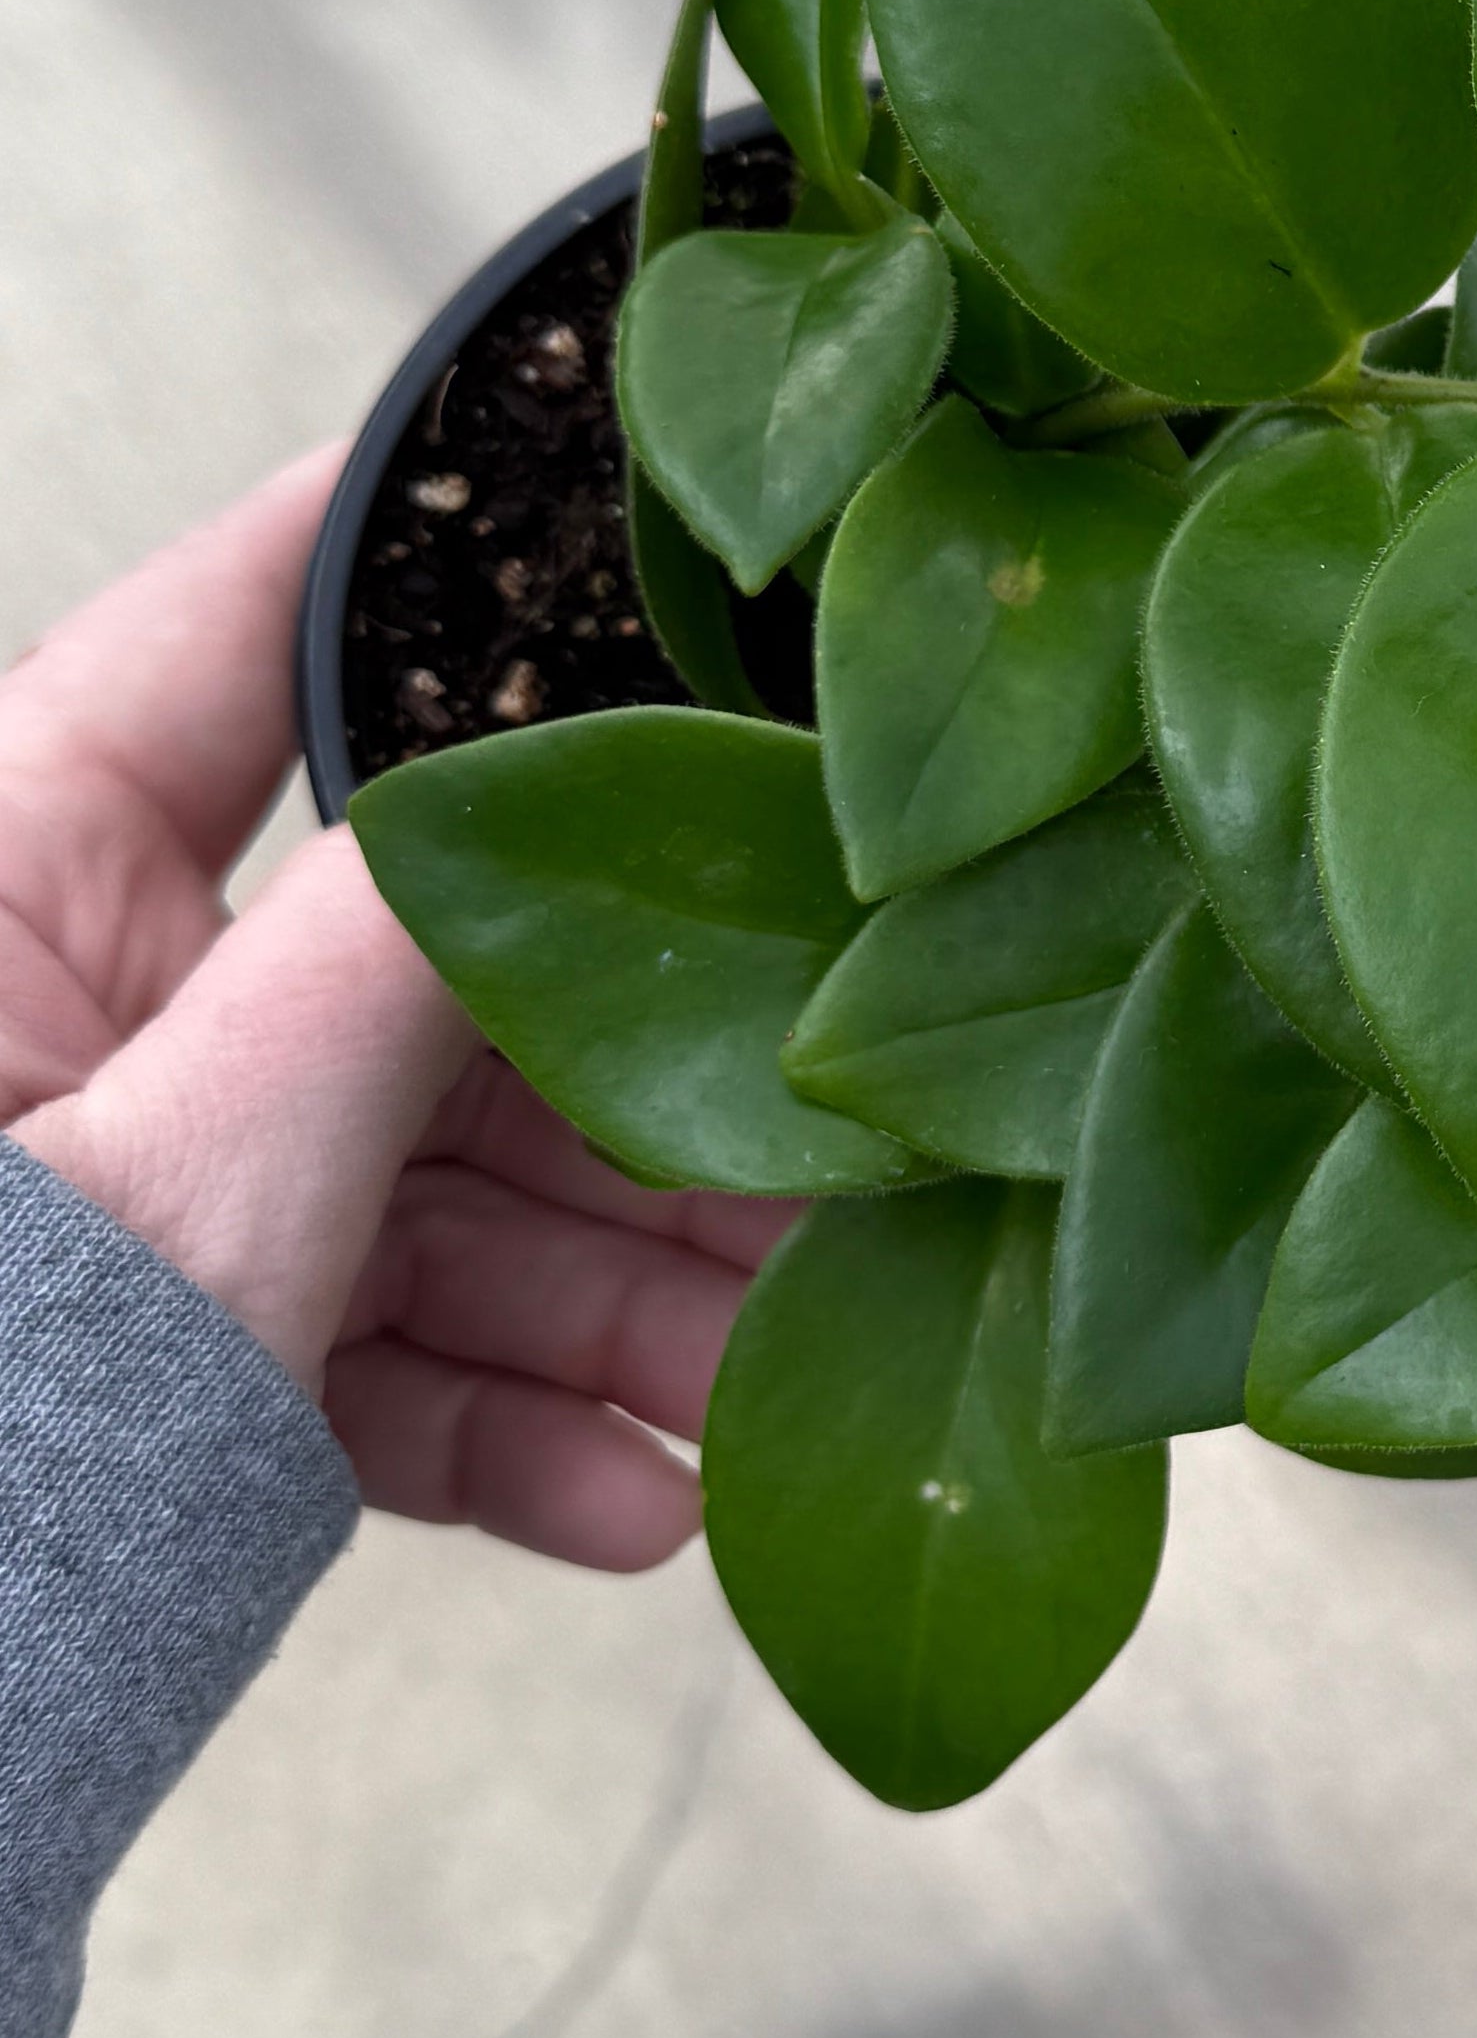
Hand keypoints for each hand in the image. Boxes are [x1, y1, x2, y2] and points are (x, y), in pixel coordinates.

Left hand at [0, 454, 784, 1569]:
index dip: (454, 562)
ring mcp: (136, 1170)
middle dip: (635, 1084)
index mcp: (18, 860)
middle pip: (419, 965)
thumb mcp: (192, 1173)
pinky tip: (641, 1498)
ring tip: (771, 1375)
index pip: (249, 624)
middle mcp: (78, 989)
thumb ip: (402, 966)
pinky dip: (507, 1425)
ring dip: (614, 1293)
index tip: (669, 539)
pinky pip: (369, 1349)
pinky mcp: (173, 1342)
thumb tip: (588, 788)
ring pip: (430, 1175)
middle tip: (833, 1136)